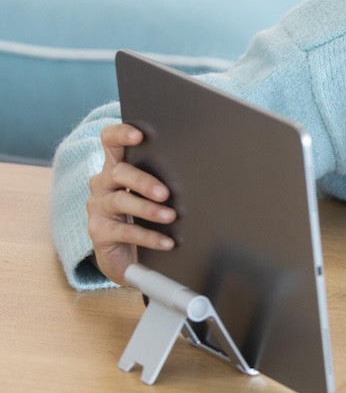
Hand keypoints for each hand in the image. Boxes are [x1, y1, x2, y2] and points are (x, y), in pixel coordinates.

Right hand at [85, 123, 175, 284]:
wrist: (125, 258)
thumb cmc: (145, 217)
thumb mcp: (152, 196)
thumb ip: (164, 180)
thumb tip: (201, 172)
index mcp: (116, 168)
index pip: (110, 141)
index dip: (120, 134)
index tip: (139, 136)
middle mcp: (102, 184)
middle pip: (118, 172)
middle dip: (143, 181)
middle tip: (165, 193)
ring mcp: (98, 208)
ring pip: (120, 201)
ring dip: (148, 209)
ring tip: (171, 217)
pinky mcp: (99, 232)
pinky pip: (124, 232)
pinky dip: (148, 237)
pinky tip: (167, 242)